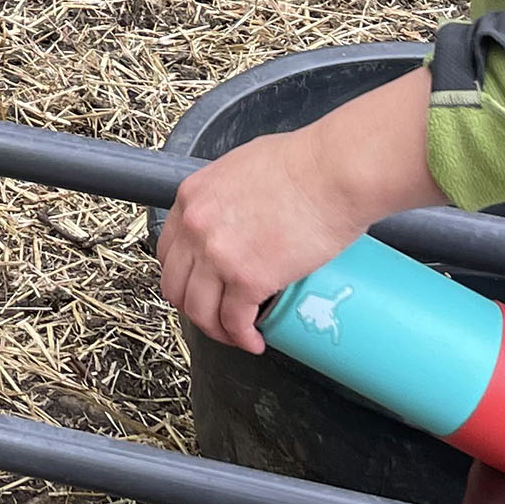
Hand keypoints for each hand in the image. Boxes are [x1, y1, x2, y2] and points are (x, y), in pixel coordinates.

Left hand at [158, 68, 442, 353]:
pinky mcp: (248, 279)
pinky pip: (235, 322)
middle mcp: (196, 227)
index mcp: (193, 197)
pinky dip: (243, 338)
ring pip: (200, 311)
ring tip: (237, 333)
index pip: (169, 251)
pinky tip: (255, 341)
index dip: (184, 276)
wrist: (335, 172)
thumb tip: (239, 210)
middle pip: (176, 285)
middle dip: (195, 306)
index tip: (201, 286)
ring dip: (216, 329)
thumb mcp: (245, 166)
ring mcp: (218, 255)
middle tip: (216, 314)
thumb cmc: (305, 162)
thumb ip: (228, 192)